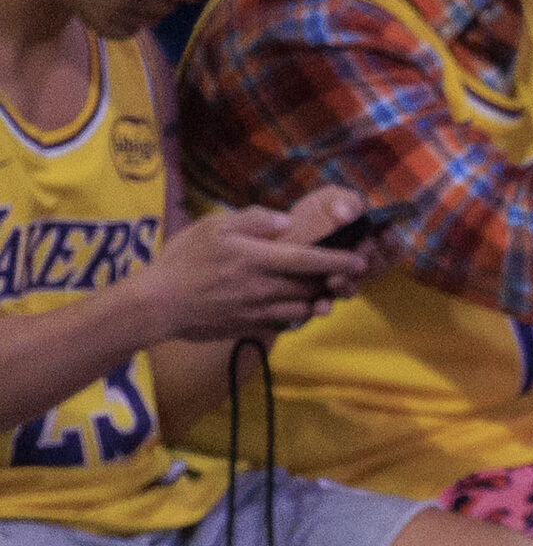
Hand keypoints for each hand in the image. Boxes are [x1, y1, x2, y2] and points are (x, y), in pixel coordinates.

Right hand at [138, 188, 369, 343]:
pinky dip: (300, 314)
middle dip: (335, 282)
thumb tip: (286, 220)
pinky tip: (299, 304)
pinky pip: (288, 322)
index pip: (308, 260)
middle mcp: (265, 287)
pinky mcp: (254, 326)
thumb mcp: (213, 227)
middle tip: (350, 275)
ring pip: (305, 307)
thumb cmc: (183, 260)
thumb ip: (252, 220)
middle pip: (313, 286)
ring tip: (328, 289)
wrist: (159, 305)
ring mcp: (261, 311)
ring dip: (320, 299)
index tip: (359, 259)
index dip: (338, 260)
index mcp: (257, 258)